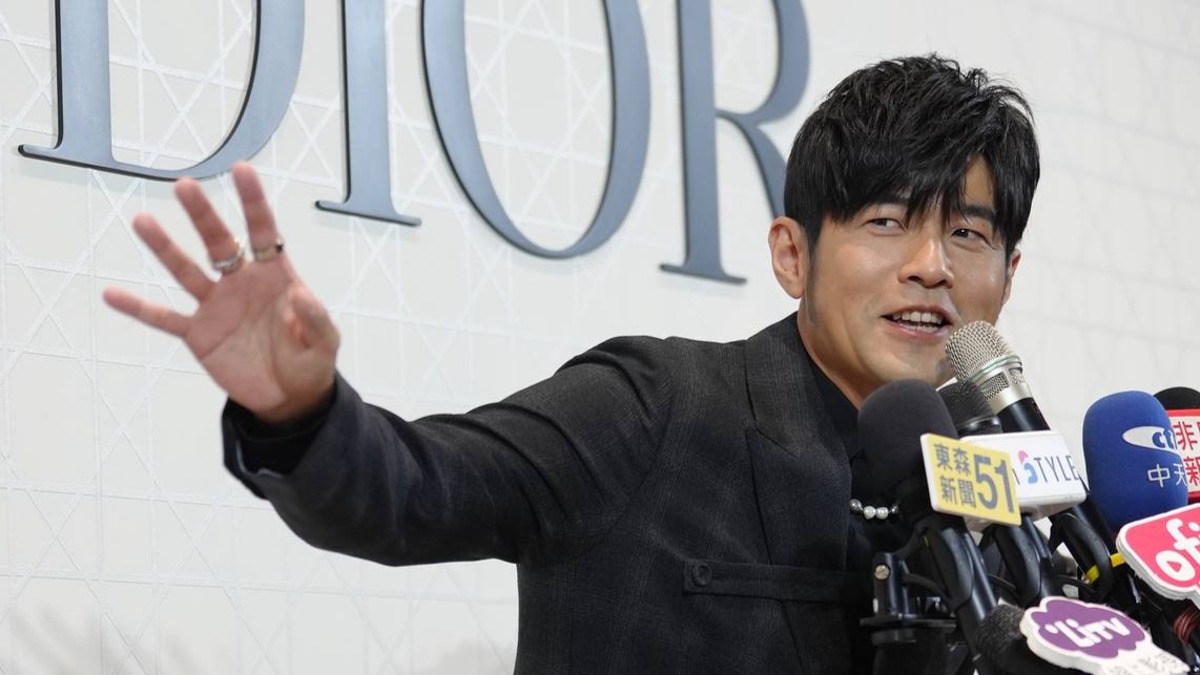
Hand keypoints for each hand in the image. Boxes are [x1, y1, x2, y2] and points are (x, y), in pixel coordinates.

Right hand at [103, 162, 339, 423]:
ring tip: (142, 220)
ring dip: (164, 248)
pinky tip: (112, 294)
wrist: (289, 397)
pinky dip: (139, 308)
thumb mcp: (325, 342)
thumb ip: (315, 318)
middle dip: (203, 215)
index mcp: (275, 277)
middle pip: (219, 242)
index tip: (240, 169)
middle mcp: (241, 283)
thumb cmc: (311, 361)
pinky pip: (164, 318)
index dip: (253, 201)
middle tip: (184, 186)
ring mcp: (217, 306)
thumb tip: (300, 294)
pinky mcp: (199, 334)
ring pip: (186, 271)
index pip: (263, 232)